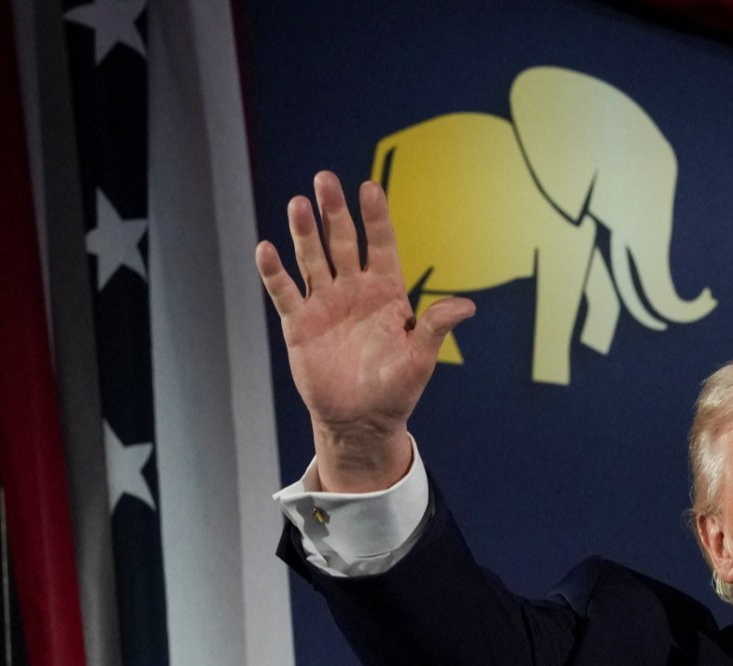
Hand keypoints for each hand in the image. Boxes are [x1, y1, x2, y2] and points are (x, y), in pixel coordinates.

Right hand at [256, 171, 474, 491]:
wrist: (362, 420)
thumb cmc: (397, 389)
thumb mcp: (421, 359)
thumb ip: (436, 327)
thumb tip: (467, 305)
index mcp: (387, 291)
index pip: (380, 244)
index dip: (375, 217)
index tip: (369, 188)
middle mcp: (353, 289)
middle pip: (342, 241)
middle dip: (334, 211)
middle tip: (325, 179)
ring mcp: (325, 304)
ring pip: (312, 259)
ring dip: (304, 233)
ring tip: (298, 204)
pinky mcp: (300, 324)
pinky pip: (285, 293)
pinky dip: (275, 272)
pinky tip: (266, 248)